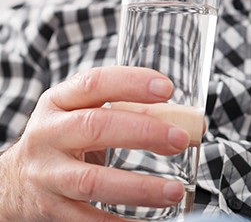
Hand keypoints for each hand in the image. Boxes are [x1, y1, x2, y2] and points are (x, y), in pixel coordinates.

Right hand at [0, 67, 189, 220]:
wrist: (14, 178)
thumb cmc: (66, 135)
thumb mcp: (86, 111)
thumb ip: (132, 110)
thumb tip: (191, 123)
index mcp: (60, 100)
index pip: (95, 83)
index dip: (131, 83)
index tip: (167, 89)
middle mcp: (48, 134)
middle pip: (95, 127)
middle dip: (143, 132)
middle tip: (180, 139)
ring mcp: (46, 173)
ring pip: (91, 181)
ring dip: (138, 187)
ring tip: (174, 191)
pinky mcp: (49, 209)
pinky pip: (86, 220)